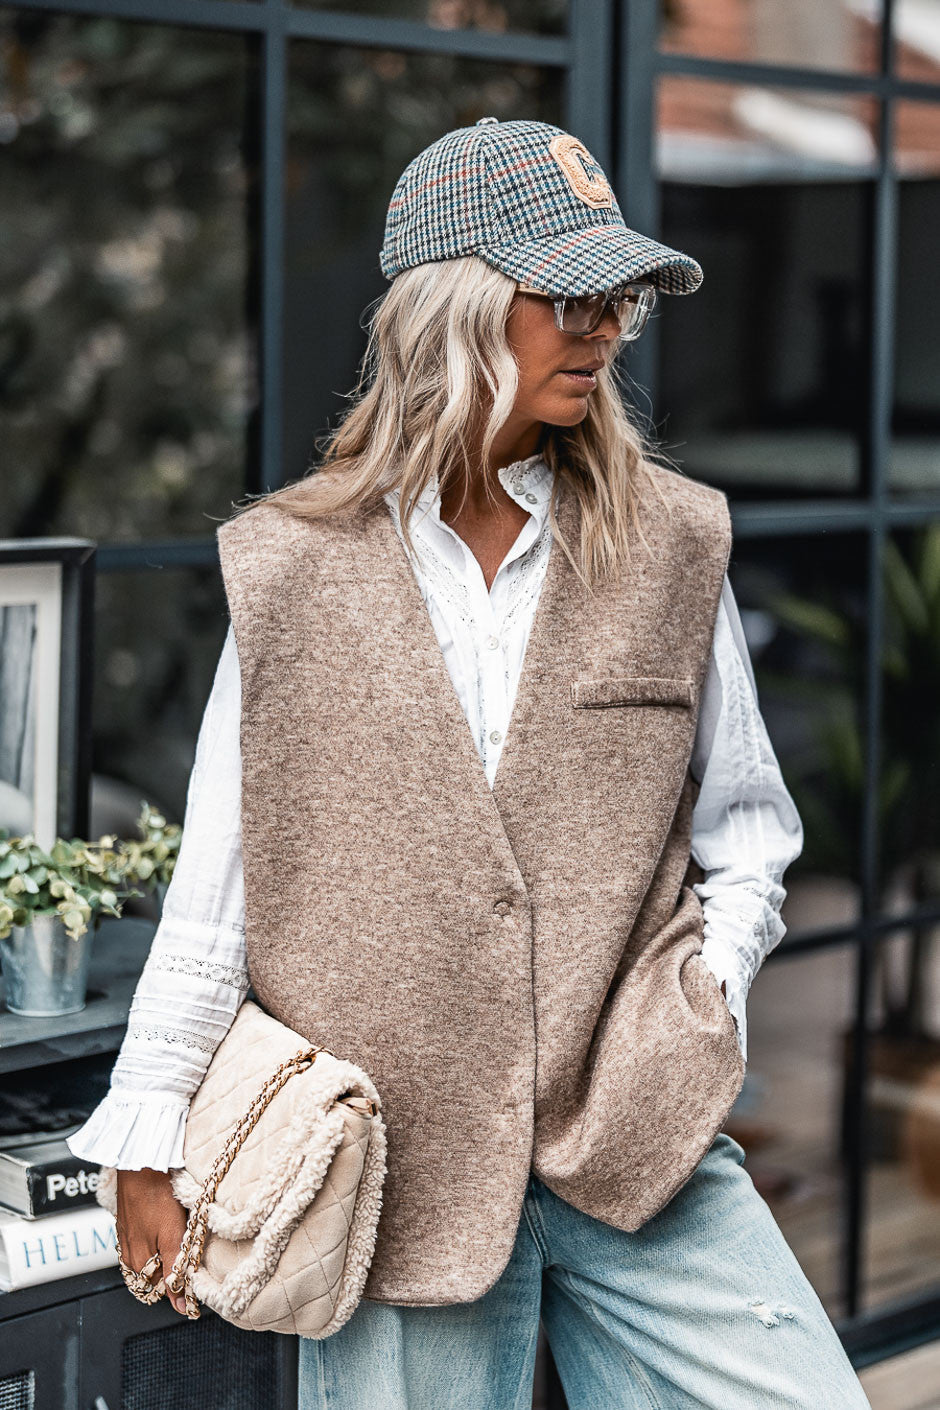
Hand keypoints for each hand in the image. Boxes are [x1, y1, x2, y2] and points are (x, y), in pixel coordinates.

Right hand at [116, 1168, 188, 1314]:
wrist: (141, 1164)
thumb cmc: (156, 1197)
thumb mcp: (172, 1237)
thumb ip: (175, 1272)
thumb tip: (181, 1306)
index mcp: (138, 1264)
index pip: (160, 1291)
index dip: (179, 1284)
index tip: (194, 1272)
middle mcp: (129, 1255)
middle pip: (155, 1275)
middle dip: (172, 1268)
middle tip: (188, 1250)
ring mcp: (127, 1238)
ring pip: (150, 1258)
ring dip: (165, 1252)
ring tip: (179, 1235)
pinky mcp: (128, 1223)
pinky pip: (144, 1242)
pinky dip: (157, 1239)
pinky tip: (166, 1225)